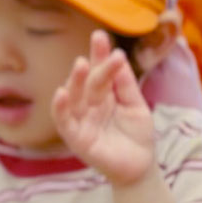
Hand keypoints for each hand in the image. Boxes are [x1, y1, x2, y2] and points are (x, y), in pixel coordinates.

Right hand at [53, 32, 156, 186]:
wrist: (140, 167)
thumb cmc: (137, 136)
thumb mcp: (137, 106)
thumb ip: (126, 85)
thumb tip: (118, 57)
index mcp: (104, 94)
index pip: (100, 71)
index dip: (99, 54)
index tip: (101, 36)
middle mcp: (90, 104)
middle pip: (89, 81)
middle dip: (93, 63)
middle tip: (98, 43)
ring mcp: (82, 120)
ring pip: (74, 97)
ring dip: (75, 80)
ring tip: (81, 64)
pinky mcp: (76, 138)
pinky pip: (64, 121)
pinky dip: (61, 108)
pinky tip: (61, 92)